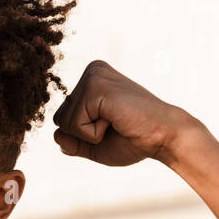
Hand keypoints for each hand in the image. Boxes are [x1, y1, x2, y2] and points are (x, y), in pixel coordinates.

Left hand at [51, 60, 196, 166]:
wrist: (163, 137)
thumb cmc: (134, 139)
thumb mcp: (94, 145)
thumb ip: (72, 142)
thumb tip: (55, 135)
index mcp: (91, 81)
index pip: (62, 119)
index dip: (83, 136)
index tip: (112, 126)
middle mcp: (91, 73)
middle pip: (59, 119)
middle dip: (83, 135)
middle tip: (115, 125)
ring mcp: (93, 76)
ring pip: (64, 122)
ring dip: (89, 134)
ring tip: (116, 122)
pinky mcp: (95, 86)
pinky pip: (74, 124)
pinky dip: (93, 134)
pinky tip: (116, 121)